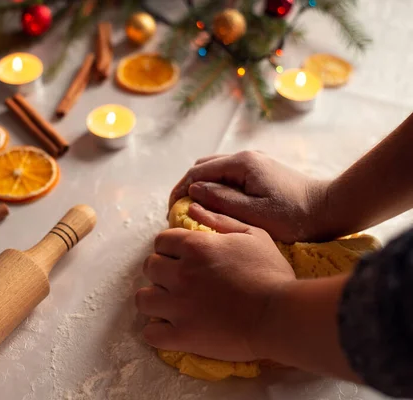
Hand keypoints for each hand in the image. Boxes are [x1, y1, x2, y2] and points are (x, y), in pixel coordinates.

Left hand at [136, 203, 294, 360]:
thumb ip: (219, 219)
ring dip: (154, 299)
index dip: (169, 248)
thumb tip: (191, 207)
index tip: (180, 258)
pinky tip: (170, 328)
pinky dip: (156, 331)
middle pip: (149, 267)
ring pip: (142, 299)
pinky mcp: (182, 336)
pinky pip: (150, 333)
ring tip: (168, 304)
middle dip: (161, 272)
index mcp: (195, 247)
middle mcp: (180, 274)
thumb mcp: (253, 235)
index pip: (160, 241)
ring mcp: (178, 306)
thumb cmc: (272, 274)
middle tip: (177, 281)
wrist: (282, 317)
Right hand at [168, 151, 329, 242]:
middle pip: (203, 167)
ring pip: (215, 169)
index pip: (197, 172)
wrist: (330, 209)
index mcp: (242, 164)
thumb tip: (193, 190)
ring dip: (201, 187)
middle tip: (180, 212)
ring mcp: (254, 162)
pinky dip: (216, 187)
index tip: (171, 212)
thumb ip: (221, 200)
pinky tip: (216, 205)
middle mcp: (246, 157)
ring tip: (194, 209)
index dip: (180, 191)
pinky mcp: (261, 171)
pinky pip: (229, 175)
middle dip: (187, 187)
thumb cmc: (294, 217)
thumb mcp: (254, 214)